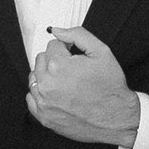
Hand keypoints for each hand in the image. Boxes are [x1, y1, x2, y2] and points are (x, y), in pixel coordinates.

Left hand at [27, 26, 139, 144]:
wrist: (117, 118)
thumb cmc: (111, 89)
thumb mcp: (101, 52)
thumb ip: (77, 35)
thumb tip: (57, 31)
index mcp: (58, 66)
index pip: (53, 45)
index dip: (67, 49)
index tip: (76, 58)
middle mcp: (47, 84)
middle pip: (41, 60)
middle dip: (56, 61)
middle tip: (74, 71)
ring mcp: (44, 102)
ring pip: (35, 78)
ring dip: (48, 77)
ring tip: (67, 83)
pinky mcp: (43, 117)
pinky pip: (31, 98)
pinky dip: (42, 94)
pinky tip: (57, 95)